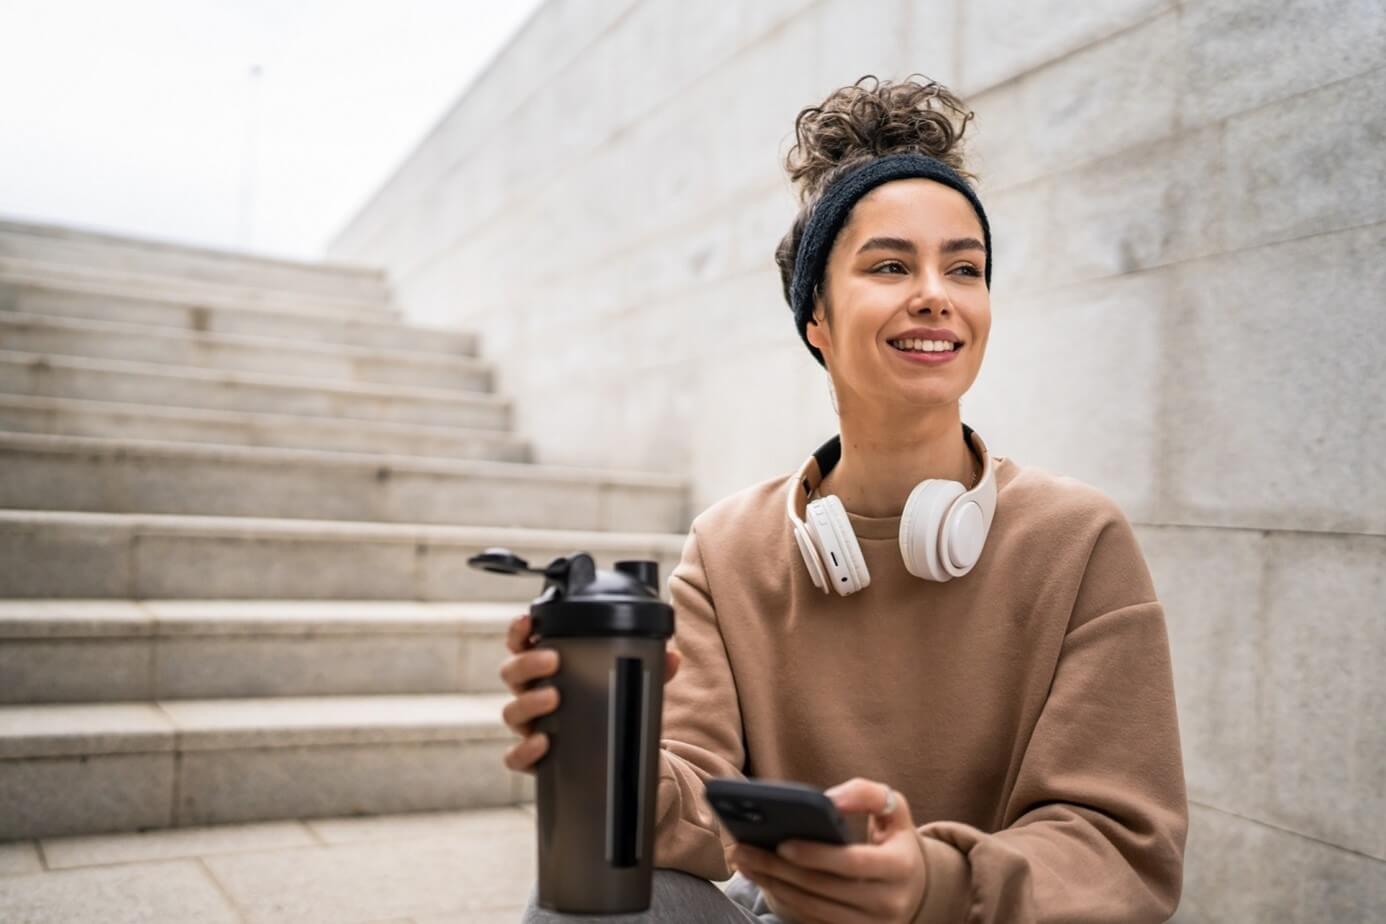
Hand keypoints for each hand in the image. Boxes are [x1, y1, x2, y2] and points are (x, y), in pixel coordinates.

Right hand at [497, 612, 681, 772]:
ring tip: (553, 697)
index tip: (529, 621)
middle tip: (554, 659)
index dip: (519, 631)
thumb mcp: (627, 683)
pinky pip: (516, 757)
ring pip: (511, 711)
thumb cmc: (605, 706)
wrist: (608, 755)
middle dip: (528, 663)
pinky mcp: (532, 758)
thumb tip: (673, 657)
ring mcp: (529, 726)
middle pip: (512, 673)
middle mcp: (531, 693)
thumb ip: (648, 669)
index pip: (522, 644)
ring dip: (529, 702)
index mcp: (546, 669)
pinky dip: (525, 750)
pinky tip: (544, 742)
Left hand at [729, 777, 927, 923]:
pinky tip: (763, 880)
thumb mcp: (894, 809)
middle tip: (744, 850)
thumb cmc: (895, 839)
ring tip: (744, 863)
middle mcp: (888, 902)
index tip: (782, 843)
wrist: (914, 886)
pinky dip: (785, 901)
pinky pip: (813, 921)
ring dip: (774, 886)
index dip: (816, 855)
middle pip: (824, 888)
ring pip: (813, 908)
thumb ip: (866, 794)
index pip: (853, 863)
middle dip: (780, 869)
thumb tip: (829, 800)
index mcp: (900, 867)